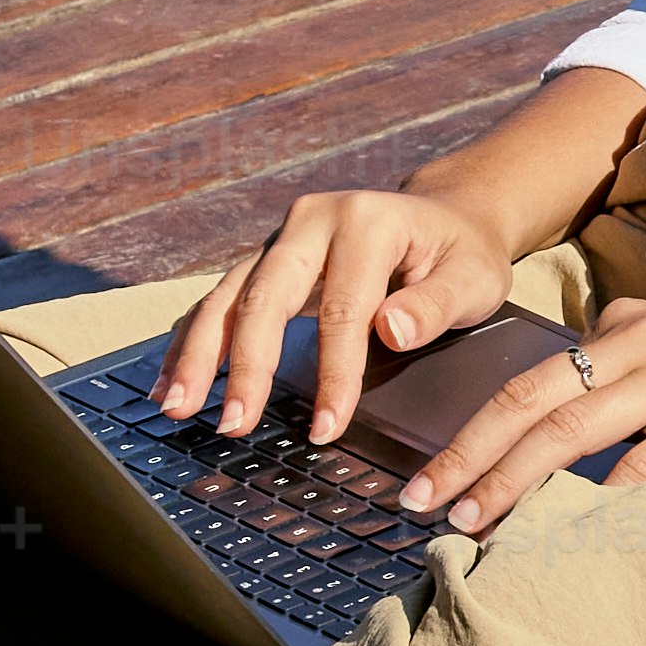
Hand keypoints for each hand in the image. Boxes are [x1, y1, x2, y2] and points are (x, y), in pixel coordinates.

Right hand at [159, 186, 524, 449]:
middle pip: (265, 297)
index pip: (342, 308)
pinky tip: (171, 381)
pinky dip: (193, 341)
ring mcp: (282, 238)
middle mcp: (313, 221)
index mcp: (366, 222)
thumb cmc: (461, 255)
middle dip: (244, 366)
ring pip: (228, 297)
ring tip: (176, 407)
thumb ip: (437, 304)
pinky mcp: (265, 260)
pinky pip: (220, 300)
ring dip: (198, 354)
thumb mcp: (474, 277)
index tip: (327, 428)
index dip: (333, 373)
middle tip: (232, 424)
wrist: (447, 218)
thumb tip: (393, 333)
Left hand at [386, 297, 645, 531]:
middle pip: (531, 399)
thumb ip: (618, 373)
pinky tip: (568, 531)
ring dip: (513, 480)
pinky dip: (602, 498)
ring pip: (573, 428)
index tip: (423, 476)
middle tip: (420, 502)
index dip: (468, 428)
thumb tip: (549, 416)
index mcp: (628, 328)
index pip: (525, 377)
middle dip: (467, 455)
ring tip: (472, 521)